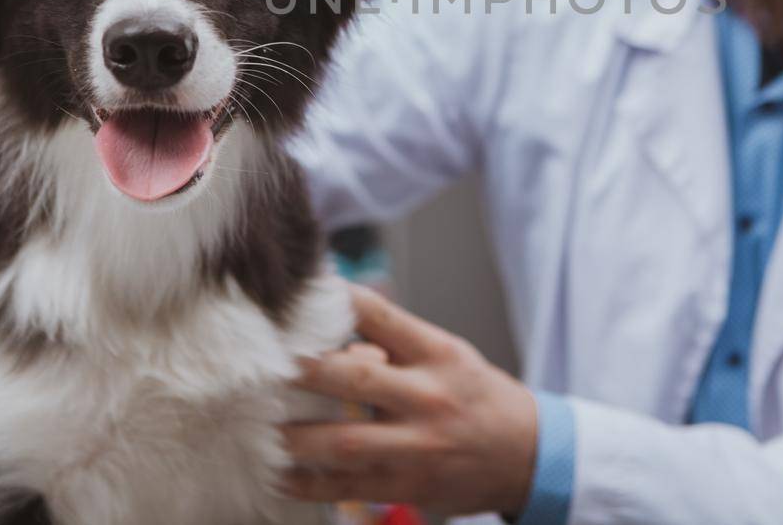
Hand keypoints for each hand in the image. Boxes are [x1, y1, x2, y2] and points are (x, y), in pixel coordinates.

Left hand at [280, 284, 538, 517]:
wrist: (526, 454)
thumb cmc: (475, 395)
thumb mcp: (447, 354)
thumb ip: (393, 343)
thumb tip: (334, 328)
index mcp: (438, 353)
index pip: (382, 316)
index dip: (338, 301)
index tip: (298, 294)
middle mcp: (428, 397)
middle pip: (357, 378)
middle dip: (305, 371)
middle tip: (261, 365)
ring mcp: (418, 447)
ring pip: (346, 442)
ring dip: (295, 436)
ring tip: (256, 427)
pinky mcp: (408, 486)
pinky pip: (347, 487)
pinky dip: (308, 482)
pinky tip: (277, 473)